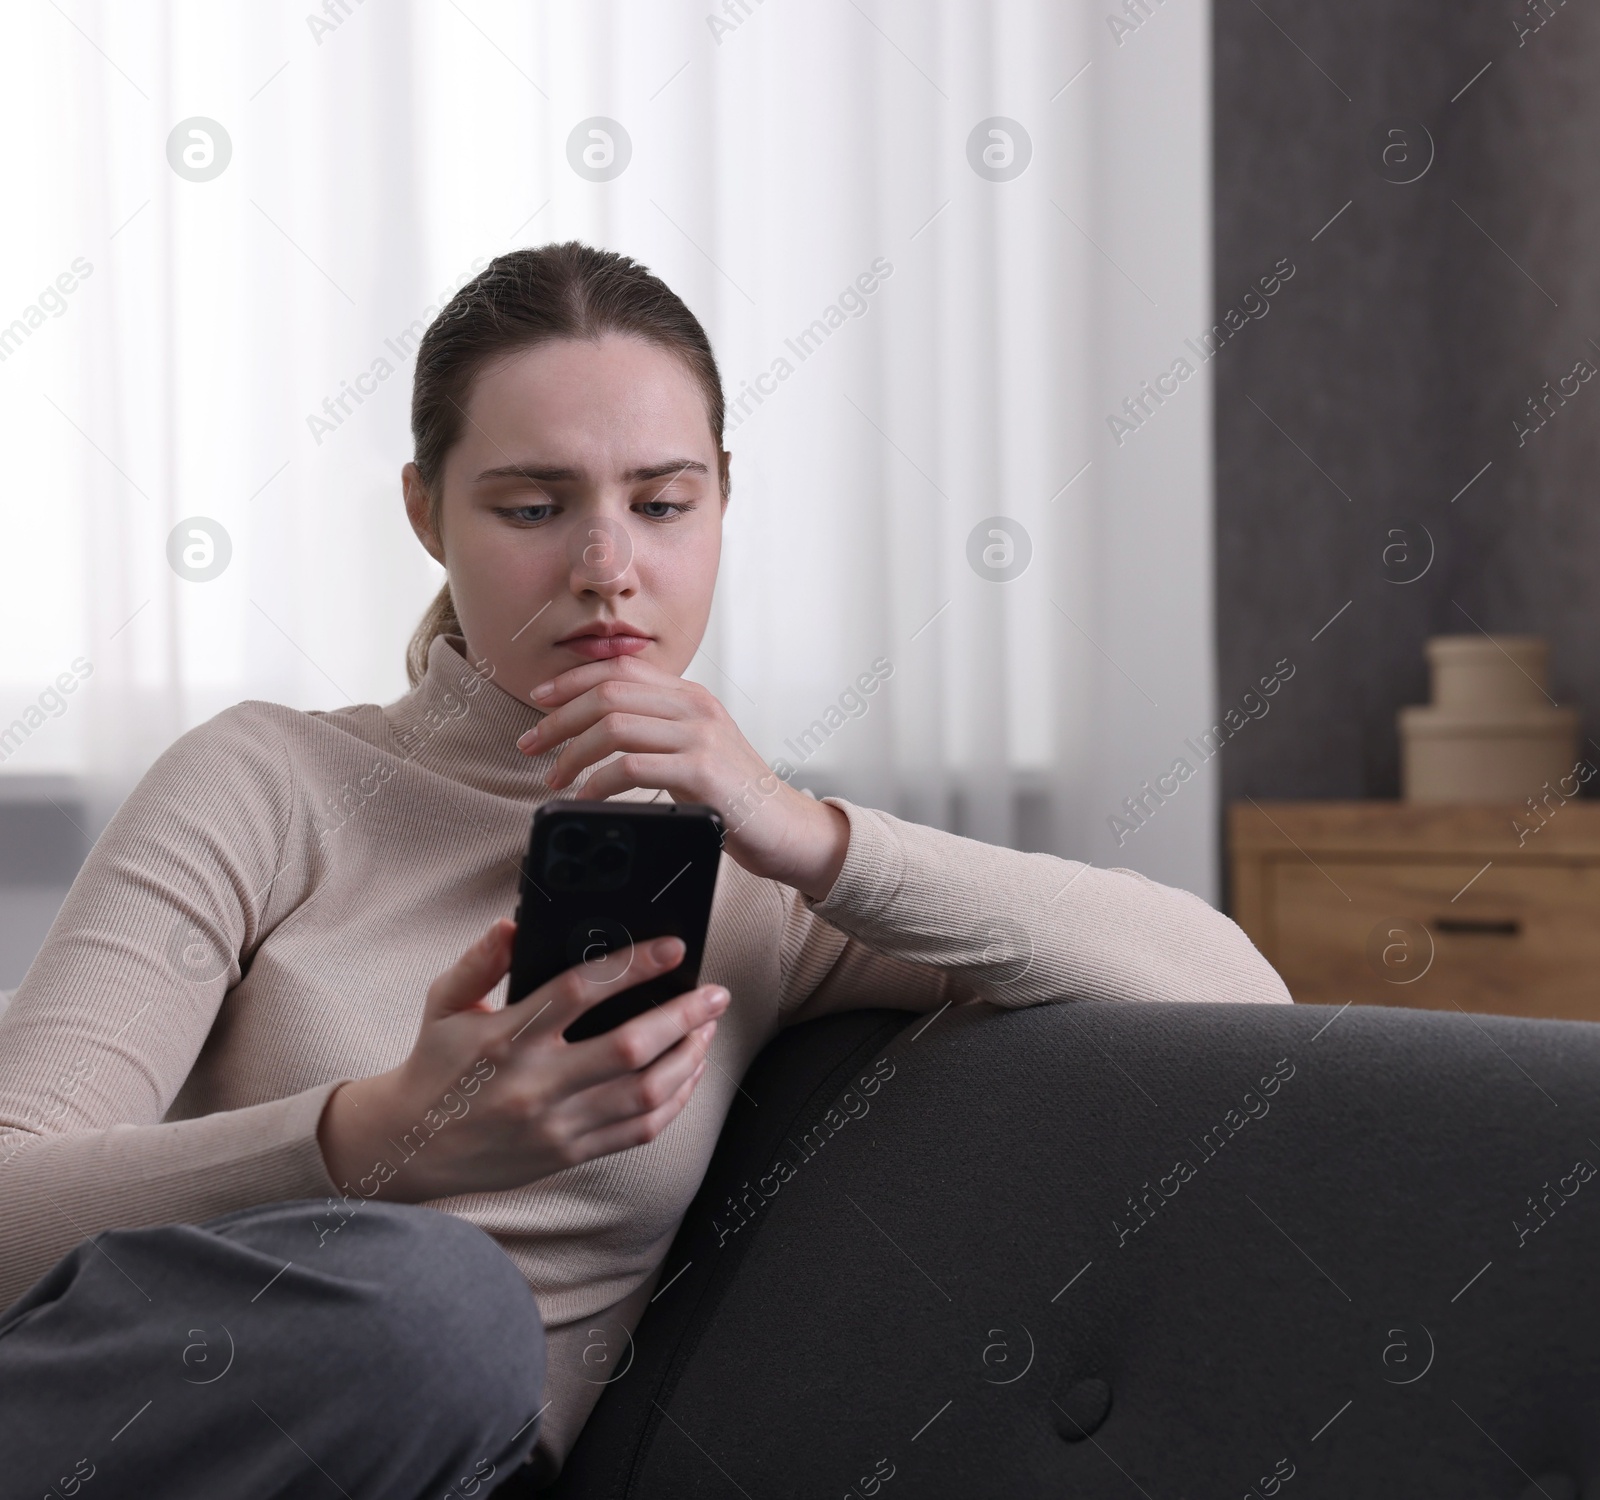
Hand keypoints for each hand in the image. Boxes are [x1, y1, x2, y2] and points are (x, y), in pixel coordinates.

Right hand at [317, 919, 727, 1202]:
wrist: (410, 1145)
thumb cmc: (434, 1065)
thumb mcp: (443, 1003)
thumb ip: (479, 962)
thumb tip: (513, 926)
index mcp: (507, 1037)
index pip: (580, 992)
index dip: (633, 966)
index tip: (673, 948)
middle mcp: (536, 1083)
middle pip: (628, 1047)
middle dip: (683, 1016)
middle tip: (714, 993)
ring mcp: (556, 1124)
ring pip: (644, 1092)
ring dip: (688, 1057)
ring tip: (707, 1028)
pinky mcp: (569, 1153)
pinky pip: (638, 1131)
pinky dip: (674, 1101)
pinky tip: (687, 1074)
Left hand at [515, 656, 850, 900]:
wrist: (787, 830)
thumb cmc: (736, 798)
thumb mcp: (695, 751)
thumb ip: (657, 732)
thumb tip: (596, 730)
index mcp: (692, 696)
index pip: (621, 668)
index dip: (572, 681)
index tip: (539, 701)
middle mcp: (696, 707)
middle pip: (609, 693)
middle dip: (558, 719)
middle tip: (531, 746)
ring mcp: (701, 736)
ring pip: (614, 725)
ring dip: (572, 753)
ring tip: (554, 778)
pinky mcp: (702, 770)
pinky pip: (630, 766)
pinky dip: (597, 782)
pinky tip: (584, 797)